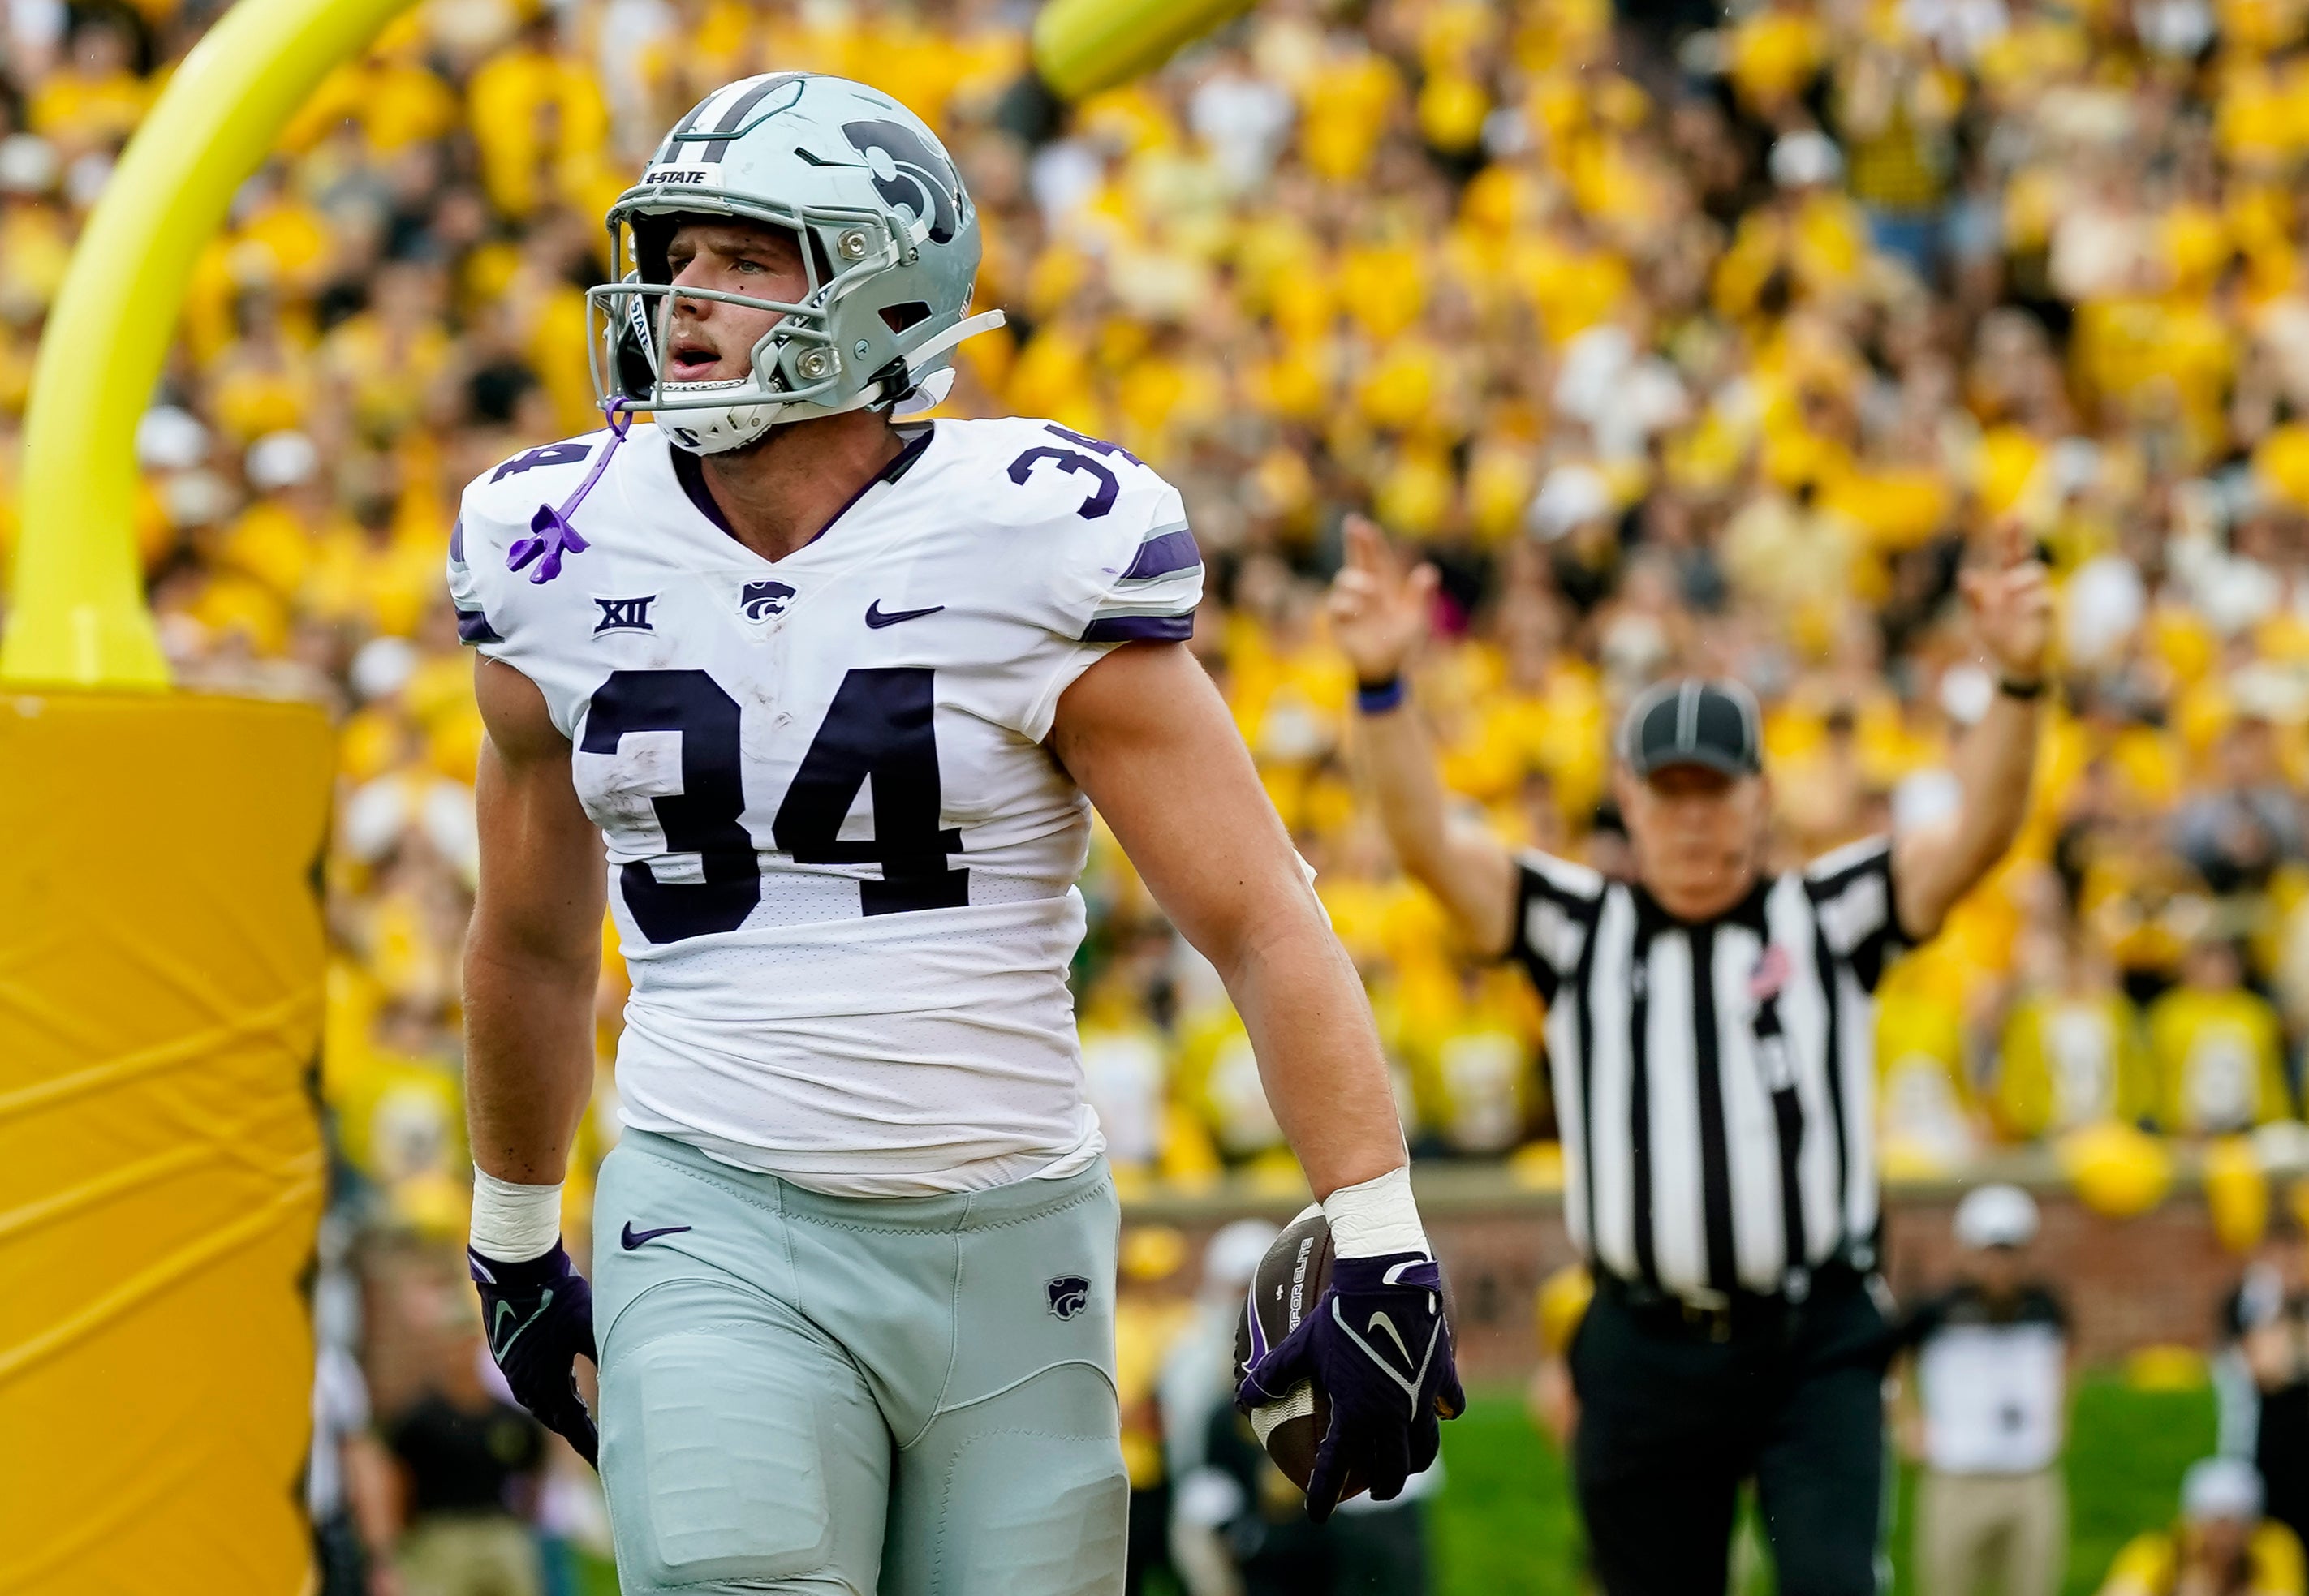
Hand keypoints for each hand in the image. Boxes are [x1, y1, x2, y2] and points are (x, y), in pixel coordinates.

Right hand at [468, 1241, 598, 1465]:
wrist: (515, 1271)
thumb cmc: (557, 1296)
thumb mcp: (590, 1325)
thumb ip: (608, 1354)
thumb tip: (631, 1378)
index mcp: (546, 1383)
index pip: (573, 1426)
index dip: (590, 1445)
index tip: (606, 1464)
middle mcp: (527, 1384)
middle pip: (557, 1420)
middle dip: (579, 1435)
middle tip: (601, 1449)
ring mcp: (515, 1371)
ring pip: (543, 1405)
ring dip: (565, 1415)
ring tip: (587, 1424)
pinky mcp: (510, 1356)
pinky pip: (533, 1388)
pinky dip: (552, 1396)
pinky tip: (564, 1389)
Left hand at [1237, 1252, 1465, 1521]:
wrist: (1385, 1281)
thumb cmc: (1338, 1313)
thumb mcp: (1300, 1345)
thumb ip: (1273, 1374)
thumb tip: (1242, 1399)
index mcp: (1356, 1414)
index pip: (1337, 1468)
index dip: (1323, 1496)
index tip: (1316, 1515)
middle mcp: (1393, 1415)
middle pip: (1392, 1472)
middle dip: (1381, 1489)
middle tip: (1370, 1491)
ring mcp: (1423, 1399)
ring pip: (1424, 1449)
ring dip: (1412, 1464)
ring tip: (1402, 1464)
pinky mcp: (1444, 1378)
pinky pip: (1452, 1406)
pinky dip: (1445, 1415)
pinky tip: (1440, 1413)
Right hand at [1328, 516, 1437, 685]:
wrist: (1383, 669)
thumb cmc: (1400, 644)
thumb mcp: (1414, 620)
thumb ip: (1419, 597)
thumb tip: (1429, 570)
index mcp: (1383, 588)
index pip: (1376, 560)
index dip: (1370, 542)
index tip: (1363, 525)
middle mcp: (1364, 591)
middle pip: (1355, 560)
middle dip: (1353, 541)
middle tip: (1353, 523)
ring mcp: (1349, 604)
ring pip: (1345, 579)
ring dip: (1358, 581)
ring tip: (1371, 592)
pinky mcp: (1338, 620)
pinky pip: (1336, 604)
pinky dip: (1347, 604)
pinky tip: (1356, 610)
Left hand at [1959, 521, 2050, 681]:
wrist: (2011, 665)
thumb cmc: (1996, 637)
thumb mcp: (1979, 618)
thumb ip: (1974, 599)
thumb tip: (1967, 576)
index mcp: (2005, 583)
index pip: (2009, 555)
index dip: (2010, 536)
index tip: (2009, 516)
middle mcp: (2023, 587)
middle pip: (2026, 556)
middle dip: (2020, 537)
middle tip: (2014, 520)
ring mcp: (2036, 598)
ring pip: (2037, 573)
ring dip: (2019, 578)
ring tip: (2005, 590)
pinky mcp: (2047, 616)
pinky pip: (2045, 600)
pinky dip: (2030, 601)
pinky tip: (2018, 608)